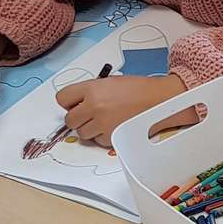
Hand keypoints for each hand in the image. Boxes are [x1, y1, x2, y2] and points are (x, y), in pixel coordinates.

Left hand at [56, 72, 187, 148]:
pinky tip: (114, 126)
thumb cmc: (139, 89)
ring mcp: (103, 124)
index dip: (69, 102)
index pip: (62, 98)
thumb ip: (90, 91)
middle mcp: (94, 107)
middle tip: (89, 115)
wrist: (160, 100)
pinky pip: (97, 141)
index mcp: (92, 89)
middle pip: (69, 120)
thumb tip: (76, 104)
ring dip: (90, 129)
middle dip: (78, 118)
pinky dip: (103, 137)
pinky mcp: (112, 138)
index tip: (75, 104)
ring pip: (82, 133)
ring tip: (105, 120)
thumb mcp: (110, 82)